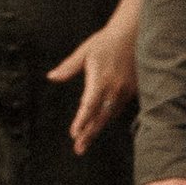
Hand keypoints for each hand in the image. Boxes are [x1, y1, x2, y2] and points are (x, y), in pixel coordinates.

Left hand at [50, 14, 138, 156]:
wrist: (133, 35)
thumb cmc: (106, 42)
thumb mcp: (85, 52)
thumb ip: (68, 67)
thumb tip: (52, 77)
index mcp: (101, 79)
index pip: (89, 105)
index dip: (82, 121)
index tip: (74, 134)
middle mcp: (114, 89)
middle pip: (100, 117)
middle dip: (89, 134)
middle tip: (78, 149)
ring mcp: (124, 92)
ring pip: (109, 116)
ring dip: (97, 129)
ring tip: (85, 142)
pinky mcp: (132, 92)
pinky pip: (117, 110)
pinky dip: (107, 119)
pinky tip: (100, 125)